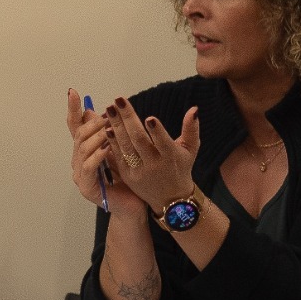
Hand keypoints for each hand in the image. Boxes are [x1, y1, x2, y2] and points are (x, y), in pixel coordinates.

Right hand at [66, 89, 142, 215]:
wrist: (135, 204)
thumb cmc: (130, 177)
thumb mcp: (121, 149)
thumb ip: (110, 132)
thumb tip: (101, 109)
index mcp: (86, 150)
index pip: (75, 126)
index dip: (73, 109)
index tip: (73, 92)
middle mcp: (79, 161)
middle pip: (79, 135)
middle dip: (93, 123)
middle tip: (108, 115)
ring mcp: (81, 175)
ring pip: (82, 149)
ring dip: (96, 136)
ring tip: (109, 128)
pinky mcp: (86, 187)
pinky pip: (88, 167)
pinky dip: (96, 155)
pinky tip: (108, 148)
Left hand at [102, 96, 199, 212]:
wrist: (170, 199)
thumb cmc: (181, 167)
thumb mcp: (191, 149)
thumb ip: (192, 129)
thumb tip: (194, 109)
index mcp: (171, 157)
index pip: (164, 143)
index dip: (157, 132)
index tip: (150, 118)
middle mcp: (154, 165)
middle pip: (139, 140)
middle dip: (128, 119)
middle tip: (119, 100)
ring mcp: (138, 171)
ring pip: (126, 146)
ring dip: (116, 126)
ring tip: (109, 109)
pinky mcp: (127, 175)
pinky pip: (118, 156)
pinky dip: (112, 141)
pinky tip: (107, 127)